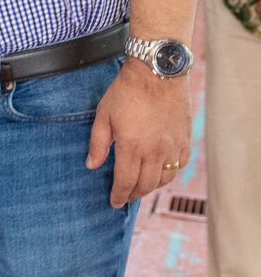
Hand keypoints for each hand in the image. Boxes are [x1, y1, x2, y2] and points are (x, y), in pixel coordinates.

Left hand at [87, 61, 192, 207]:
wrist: (157, 74)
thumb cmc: (126, 93)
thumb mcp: (103, 116)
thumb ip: (98, 144)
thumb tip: (92, 165)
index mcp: (132, 147)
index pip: (126, 181)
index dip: (119, 195)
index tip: (114, 202)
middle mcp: (155, 151)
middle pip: (146, 184)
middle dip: (134, 194)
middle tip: (125, 198)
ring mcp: (173, 146)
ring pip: (165, 178)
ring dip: (152, 187)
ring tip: (140, 188)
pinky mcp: (185, 139)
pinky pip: (179, 165)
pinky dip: (170, 174)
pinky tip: (161, 173)